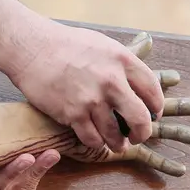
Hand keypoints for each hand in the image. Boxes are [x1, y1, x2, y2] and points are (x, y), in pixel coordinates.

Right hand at [11, 23, 164, 152]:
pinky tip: (95, 140)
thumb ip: (125, 62)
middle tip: (138, 136)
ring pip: (115, 134)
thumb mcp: (104, 44)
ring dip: (118, 143)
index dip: (156, 108)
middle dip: (142, 133)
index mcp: (123, 61)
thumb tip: (142, 78)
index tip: (152, 115)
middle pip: (140, 118)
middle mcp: (111, 82)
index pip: (153, 92)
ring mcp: (91, 100)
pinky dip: (96, 143)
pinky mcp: (71, 114)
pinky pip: (91, 138)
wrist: (33, 49)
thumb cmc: (66, 45)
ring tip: (117, 144)